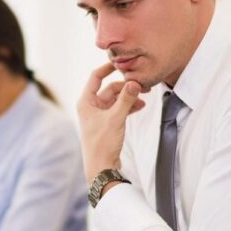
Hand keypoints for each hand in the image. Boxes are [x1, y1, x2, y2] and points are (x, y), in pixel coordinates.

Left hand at [78, 63, 144, 181]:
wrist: (101, 168)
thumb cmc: (102, 144)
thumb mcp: (116, 119)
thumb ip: (126, 100)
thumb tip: (134, 82)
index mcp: (86, 102)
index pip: (95, 77)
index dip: (107, 68)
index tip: (120, 62)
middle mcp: (90, 107)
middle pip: (109, 89)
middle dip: (125, 87)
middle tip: (142, 85)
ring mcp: (98, 116)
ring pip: (116, 100)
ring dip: (129, 97)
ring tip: (145, 97)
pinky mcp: (106, 124)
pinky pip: (118, 109)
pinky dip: (128, 107)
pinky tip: (140, 106)